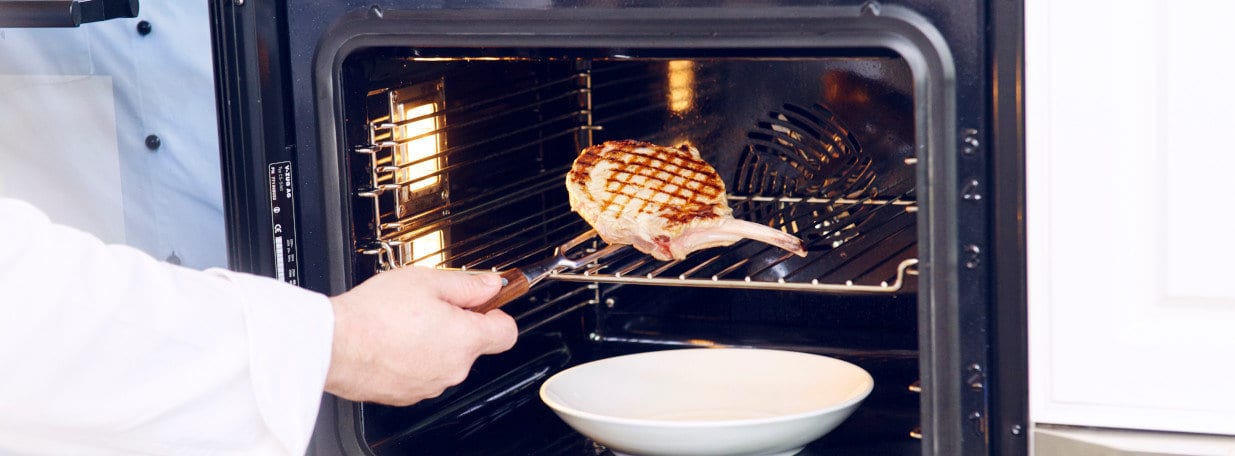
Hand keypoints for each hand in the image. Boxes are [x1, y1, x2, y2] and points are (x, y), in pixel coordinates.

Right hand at [324, 267, 517, 405]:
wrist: (335, 345)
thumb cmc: (375, 314)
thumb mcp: (427, 281)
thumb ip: (467, 284)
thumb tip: (490, 285)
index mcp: (465, 339)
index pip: (507, 332)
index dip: (498, 313)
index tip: (486, 304)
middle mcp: (453, 368)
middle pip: (472, 344)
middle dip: (458, 323)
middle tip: (431, 304)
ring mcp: (431, 384)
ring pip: (445, 359)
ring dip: (434, 341)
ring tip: (405, 321)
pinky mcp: (407, 394)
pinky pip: (422, 373)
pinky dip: (413, 358)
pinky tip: (393, 340)